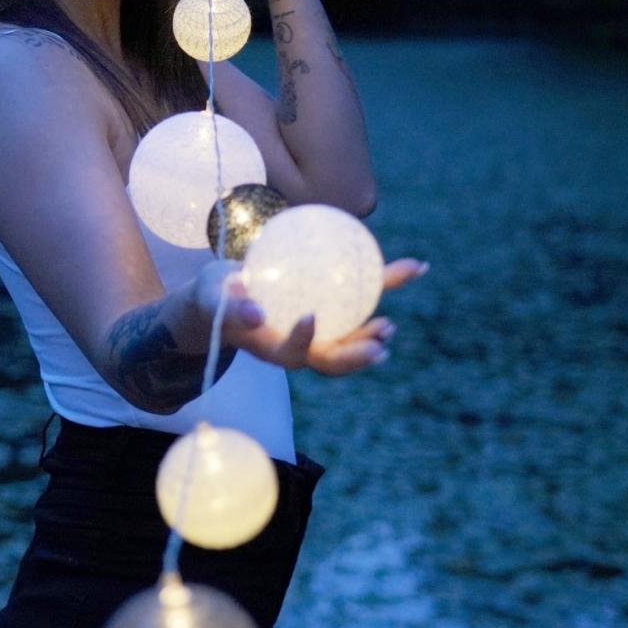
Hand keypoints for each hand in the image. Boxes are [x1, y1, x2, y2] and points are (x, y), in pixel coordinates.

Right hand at [195, 255, 429, 377]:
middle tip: (378, 344)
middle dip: (354, 356)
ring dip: (371, 335)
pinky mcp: (332, 312)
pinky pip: (362, 301)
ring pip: (348, 342)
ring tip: (390, 327)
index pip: (290, 354)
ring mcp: (316, 333)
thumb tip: (255, 313)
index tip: (310, 317)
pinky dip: (386, 283)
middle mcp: (296, 346)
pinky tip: (417, 267)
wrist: (223, 296)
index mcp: (268, 347)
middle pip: (329, 360)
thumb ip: (229, 307)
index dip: (303, 342)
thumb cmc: (212, 297)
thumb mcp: (210, 298)